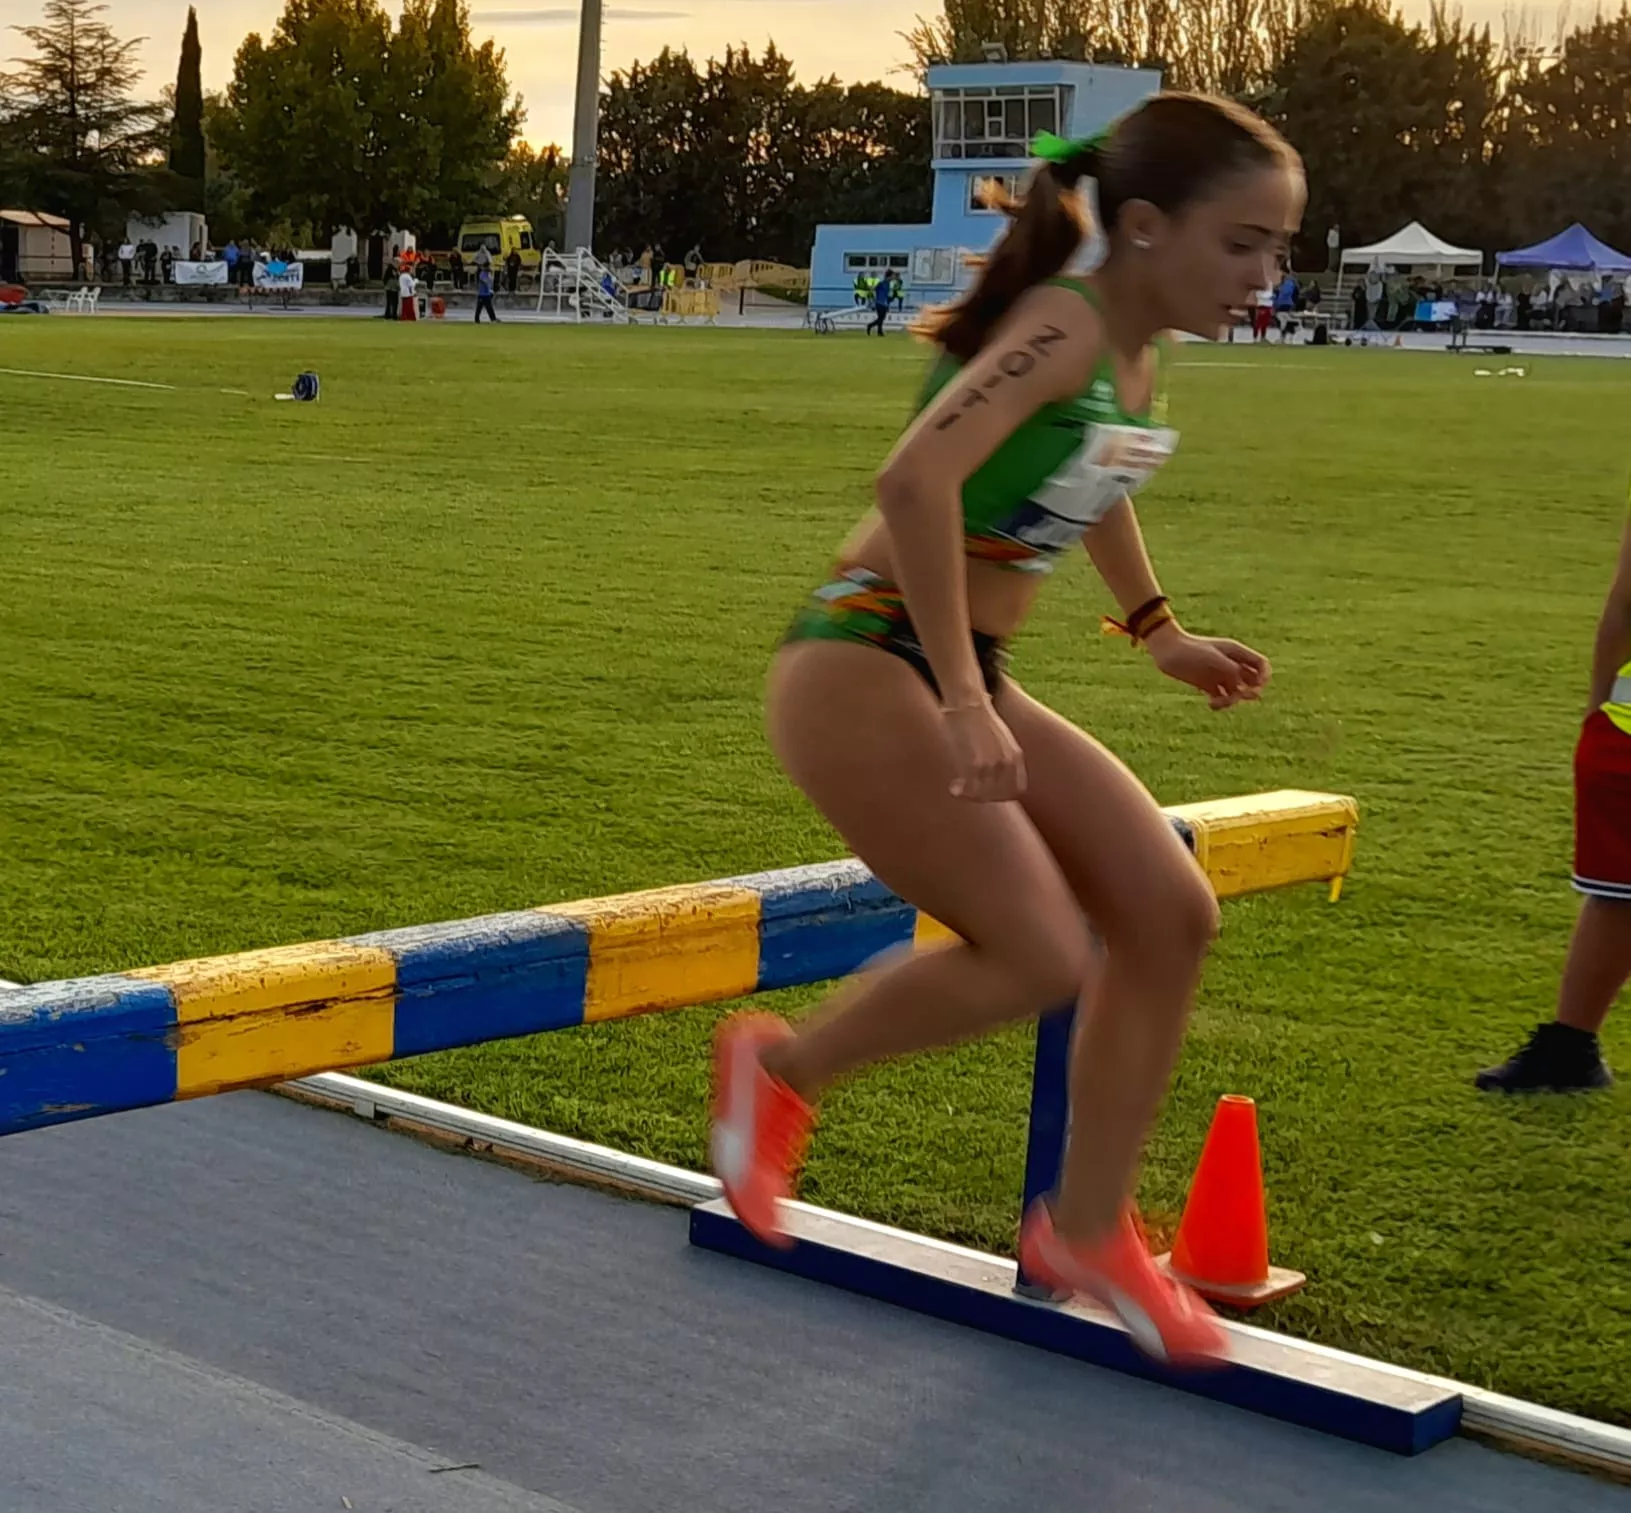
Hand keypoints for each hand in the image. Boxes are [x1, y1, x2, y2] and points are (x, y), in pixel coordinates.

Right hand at [942, 697, 1026, 801]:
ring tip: (959, 791)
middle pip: (1000, 795)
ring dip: (970, 796)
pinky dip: (961, 791)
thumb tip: (995, 773)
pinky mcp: (976, 763)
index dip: (1003, 796)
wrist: (969, 702)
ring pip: (985, 794)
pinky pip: (971, 787)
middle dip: (984, 798)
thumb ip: (1002, 756)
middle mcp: (1007, 762)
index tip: (988, 795)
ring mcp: (993, 764)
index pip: (1017, 790)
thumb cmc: (979, 717)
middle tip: (970, 795)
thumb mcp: (1001, 738)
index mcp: (1016, 756)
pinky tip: (953, 787)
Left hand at [1148, 627, 1270, 709]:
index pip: (1261, 665)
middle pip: (1253, 681)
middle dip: (1250, 692)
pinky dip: (1220, 704)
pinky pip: (1222, 698)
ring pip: (1238, 692)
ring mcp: (1220, 675)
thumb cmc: (1190, 650)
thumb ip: (1232, 670)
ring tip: (1219, 702)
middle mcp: (1231, 664)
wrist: (1167, 651)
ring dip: (1233, 701)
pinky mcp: (1208, 685)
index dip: (1265, 677)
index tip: (1257, 687)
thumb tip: (1246, 687)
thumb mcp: (1213, 658)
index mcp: (1236, 652)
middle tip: (1241, 696)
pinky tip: (1211, 704)